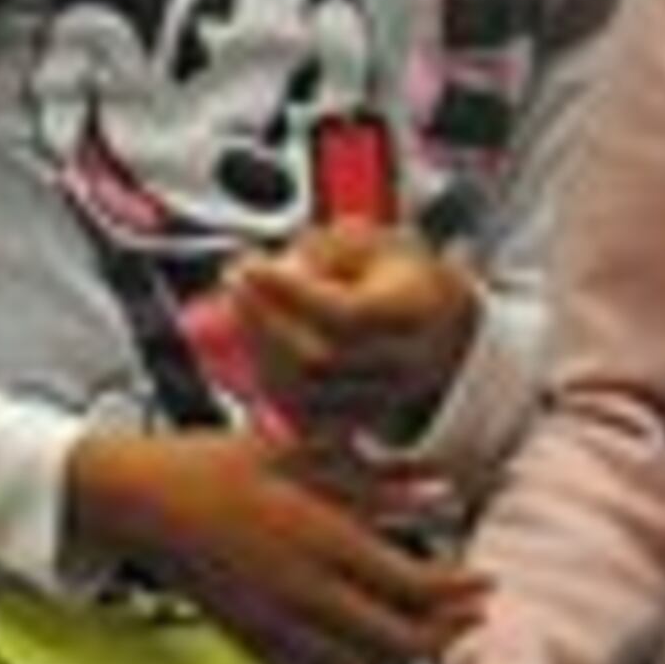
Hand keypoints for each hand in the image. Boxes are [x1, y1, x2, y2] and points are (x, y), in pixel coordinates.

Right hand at [67, 423, 480, 663]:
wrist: (140, 502)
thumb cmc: (214, 467)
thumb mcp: (301, 452)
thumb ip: (376, 477)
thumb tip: (440, 487)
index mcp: (322, 538)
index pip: (413, 584)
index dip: (459, 592)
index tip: (482, 584)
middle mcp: (304, 591)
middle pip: (397, 639)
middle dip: (444, 635)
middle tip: (468, 621)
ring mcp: (276, 624)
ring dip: (401, 662)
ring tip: (427, 642)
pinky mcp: (251, 641)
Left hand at [218, 218, 481, 464]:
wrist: (430, 319)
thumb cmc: (389, 273)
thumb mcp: (364, 240)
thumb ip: (319, 253)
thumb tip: (270, 276)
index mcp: (417, 309)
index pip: (347, 315)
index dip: (290, 294)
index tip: (249, 266)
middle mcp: (406, 365)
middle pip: (320, 359)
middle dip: (263, 320)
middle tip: (234, 279)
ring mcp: (383, 401)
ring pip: (304, 394)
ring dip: (258, 350)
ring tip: (239, 306)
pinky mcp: (355, 423)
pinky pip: (300, 419)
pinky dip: (266, 385)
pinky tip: (252, 346)